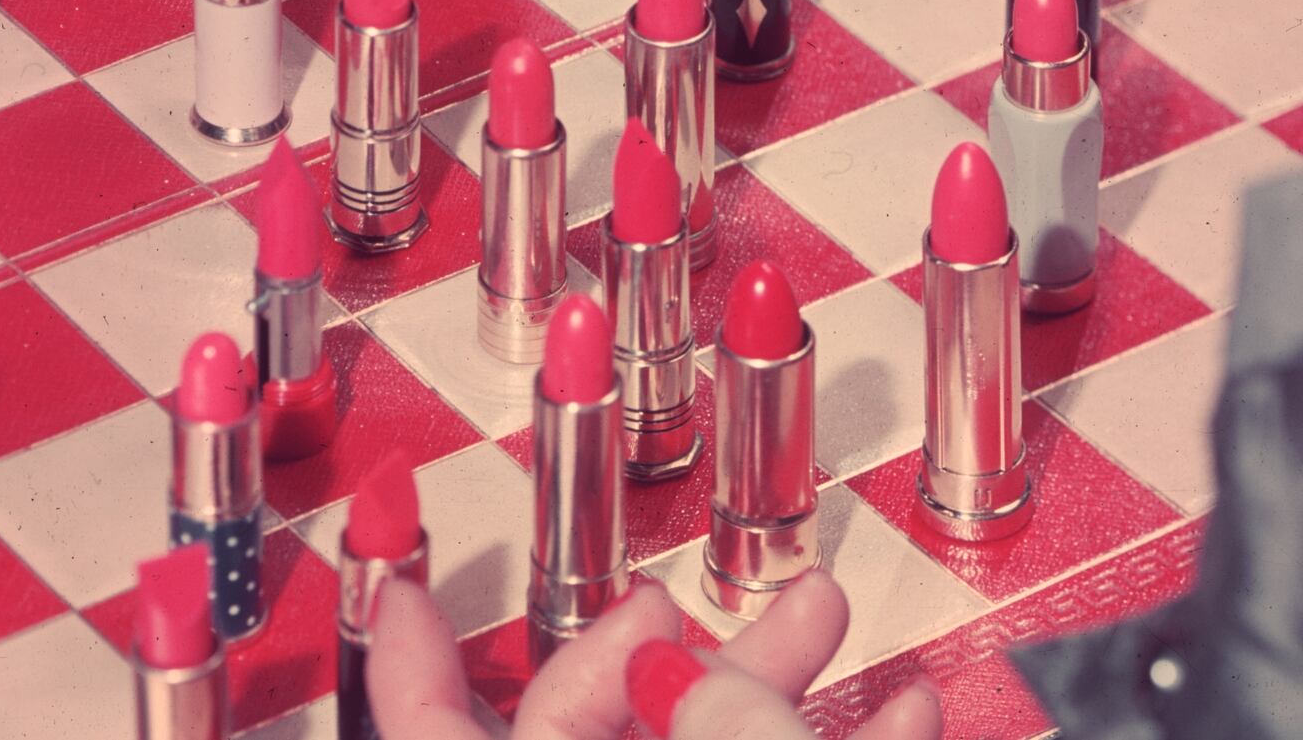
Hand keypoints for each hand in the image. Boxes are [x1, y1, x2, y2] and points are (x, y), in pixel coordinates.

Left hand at [362, 572, 937, 739]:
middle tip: (755, 591)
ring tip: (839, 618)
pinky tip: (902, 711)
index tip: (399, 578)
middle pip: (592, 729)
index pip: (428, 733)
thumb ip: (714, 710)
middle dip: (688, 647)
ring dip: (777, 693)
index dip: (410, 655)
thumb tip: (683, 660)